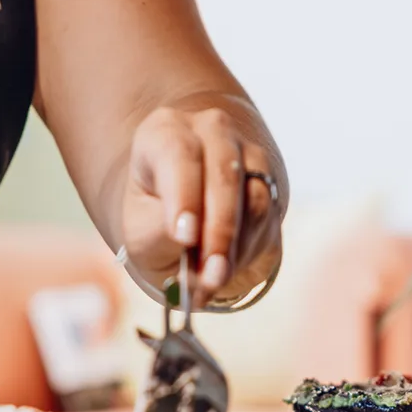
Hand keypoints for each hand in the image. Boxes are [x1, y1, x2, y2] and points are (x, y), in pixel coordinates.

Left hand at [120, 101, 286, 307]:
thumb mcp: (141, 233)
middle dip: (219, 231)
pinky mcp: (270, 180)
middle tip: (211, 275)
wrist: (184, 221)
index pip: (178, 155)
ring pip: (254, 199)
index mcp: (165, 132)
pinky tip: (228, 266)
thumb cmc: (154, 222)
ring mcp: (246, 153)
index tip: (184, 236)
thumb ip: (160, 235)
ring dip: (237, 247)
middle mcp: (210, 131)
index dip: (184, 196)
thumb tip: (191, 242)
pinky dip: (249, 249)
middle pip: (225, 173)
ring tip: (214, 280)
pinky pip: (268, 217)